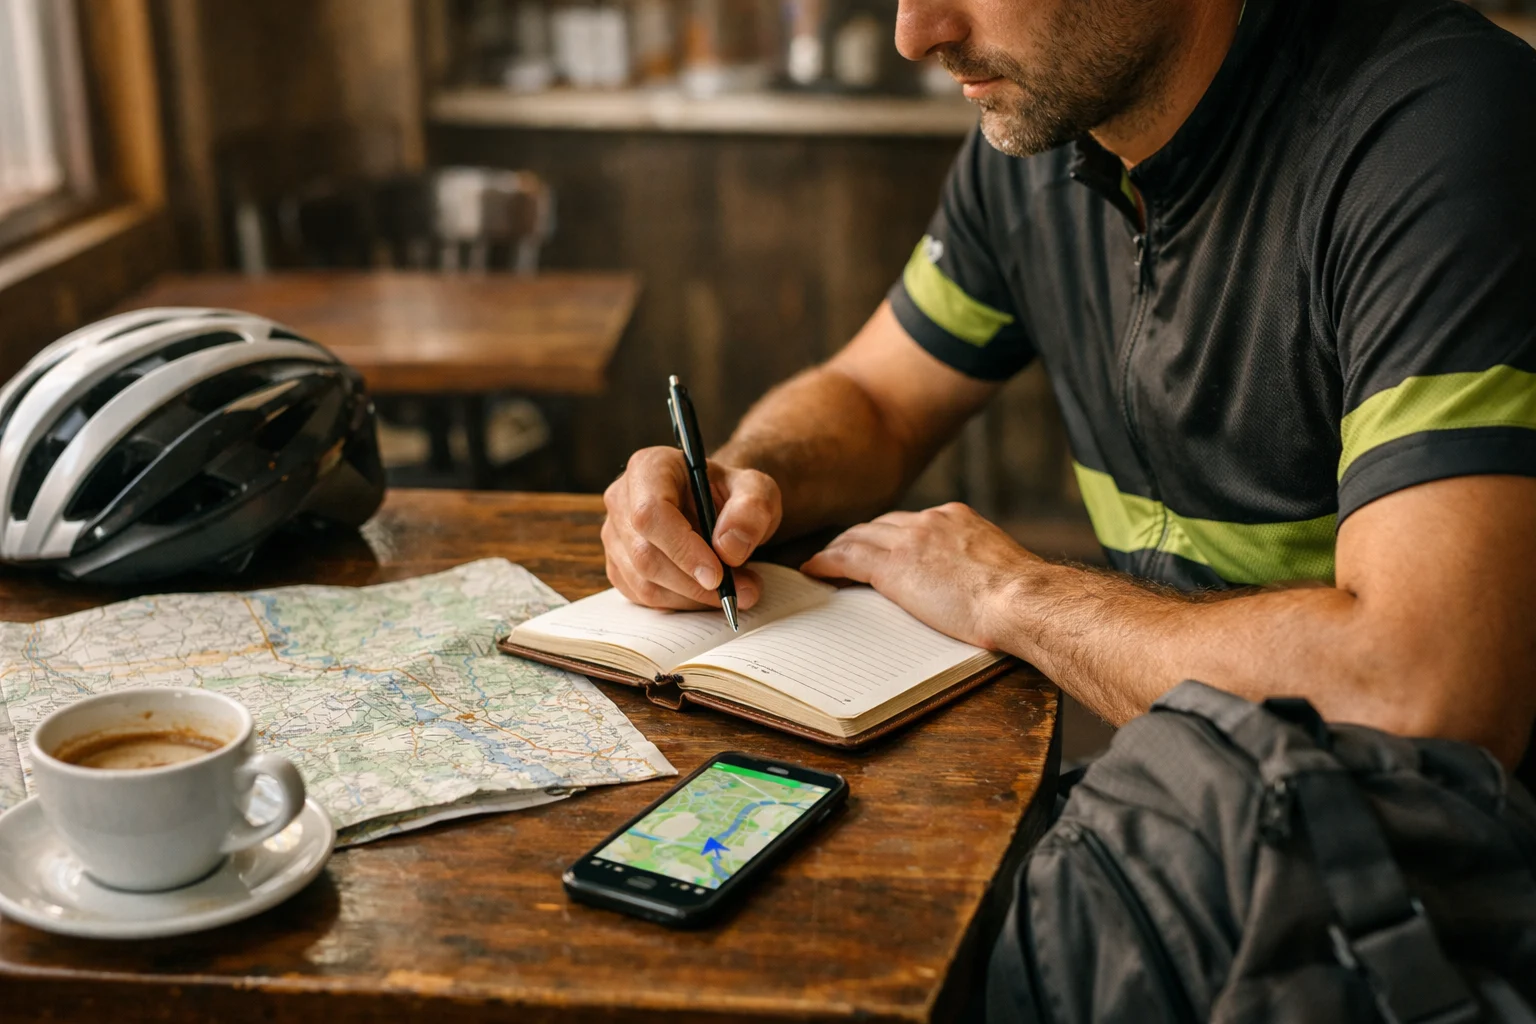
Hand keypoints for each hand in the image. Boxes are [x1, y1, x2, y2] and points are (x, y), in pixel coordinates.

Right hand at [602, 446, 782, 610]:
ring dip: (692, 598)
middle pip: (645, 555)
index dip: (682, 548)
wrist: (721, 509)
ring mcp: (616, 535)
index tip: (718, 575)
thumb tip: (728, 548)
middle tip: (741, 591)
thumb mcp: (757, 490)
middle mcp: (622, 499)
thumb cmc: (733, 495)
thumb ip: (751, 510)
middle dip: (694, 583)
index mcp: (649, 467)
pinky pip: (644, 597)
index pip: (651, 513)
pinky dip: (681, 603)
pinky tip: (708, 592)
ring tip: (734, 590)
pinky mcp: (619, 566)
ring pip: (644, 583)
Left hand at [801, 503, 1040, 649]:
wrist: (1021, 599)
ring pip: (858, 538)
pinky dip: (826, 563)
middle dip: (858, 538)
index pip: (910, 522)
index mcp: (956, 518)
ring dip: (837, 549)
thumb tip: (968, 583)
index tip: (879, 546)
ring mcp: (910, 540)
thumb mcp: (998, 567)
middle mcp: (930, 521)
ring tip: (821, 563)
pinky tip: (813, 570)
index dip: (888, 535)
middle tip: (840, 553)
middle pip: (879, 525)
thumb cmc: (1021, 598)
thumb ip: (974, 565)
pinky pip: (847, 559)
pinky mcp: (894, 566)